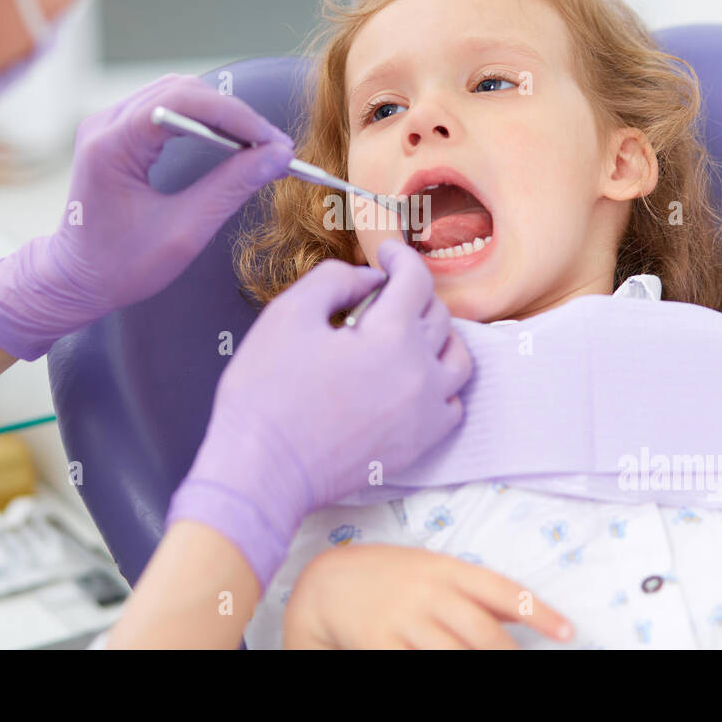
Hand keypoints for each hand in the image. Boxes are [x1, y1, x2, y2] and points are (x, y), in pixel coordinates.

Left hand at [0, 74, 293, 358]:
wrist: (75, 279)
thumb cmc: (121, 265)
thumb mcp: (184, 232)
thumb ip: (231, 188)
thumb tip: (276, 156)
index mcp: (112, 145)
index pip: (183, 103)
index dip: (235, 116)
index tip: (273, 142)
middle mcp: (105, 124)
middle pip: (182, 91)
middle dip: (233, 114)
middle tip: (272, 147)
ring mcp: (108, 124)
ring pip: (177, 94)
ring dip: (220, 115)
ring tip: (256, 145)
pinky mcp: (117, 132)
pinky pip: (167, 110)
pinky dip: (203, 121)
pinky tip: (228, 142)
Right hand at [165, 240, 472, 589]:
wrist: (263, 469)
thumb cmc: (266, 393)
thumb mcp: (288, 314)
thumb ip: (335, 280)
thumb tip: (369, 279)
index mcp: (391, 335)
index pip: (416, 279)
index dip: (401, 256)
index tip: (386, 252)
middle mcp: (420, 372)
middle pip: (439, 315)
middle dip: (413, 294)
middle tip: (383, 293)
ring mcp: (425, 413)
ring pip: (458, 360)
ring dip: (439, 337)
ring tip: (409, 333)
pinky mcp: (419, 445)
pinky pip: (452, 405)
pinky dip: (441, 385)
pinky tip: (414, 380)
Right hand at [282, 544, 573, 648]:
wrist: (326, 584)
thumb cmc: (388, 576)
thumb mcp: (431, 568)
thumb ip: (472, 590)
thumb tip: (522, 615)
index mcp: (445, 568)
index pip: (503, 590)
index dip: (539, 612)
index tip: (568, 632)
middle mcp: (428, 592)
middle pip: (484, 633)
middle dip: (511, 657)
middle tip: (525, 667)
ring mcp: (403, 620)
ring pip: (456, 655)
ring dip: (480, 668)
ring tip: (499, 674)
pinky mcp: (380, 644)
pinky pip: (417, 666)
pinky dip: (439, 671)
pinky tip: (449, 671)